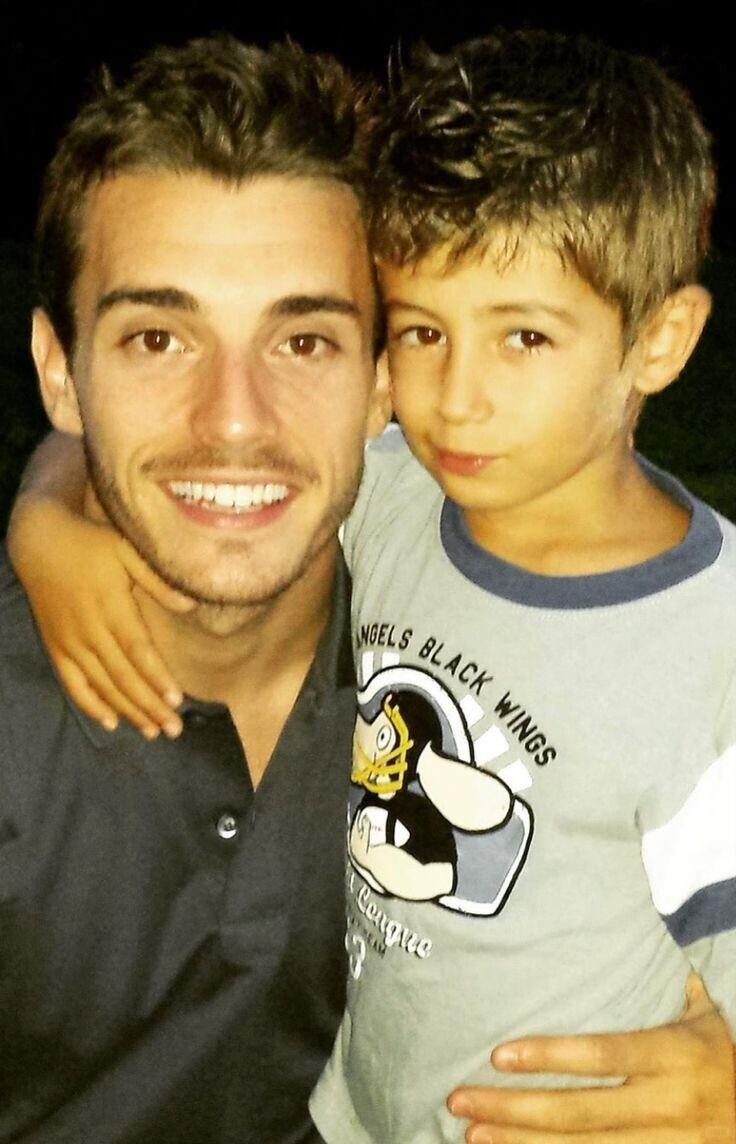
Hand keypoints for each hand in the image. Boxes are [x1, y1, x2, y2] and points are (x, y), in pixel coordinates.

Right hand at [10, 503, 192, 738]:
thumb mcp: (126, 550)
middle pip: (123, 676)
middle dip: (150, 706)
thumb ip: (157, 579)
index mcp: (111, 607)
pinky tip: (111, 722)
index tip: (177, 700)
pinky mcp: (56, 648)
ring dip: (127, 711)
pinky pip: (73, 684)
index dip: (157, 677)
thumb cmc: (90, 545)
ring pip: (101, 686)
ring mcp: (70, 643)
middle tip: (174, 729)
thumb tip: (190, 605)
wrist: (39, 543)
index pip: (138, 650)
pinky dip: (91, 705)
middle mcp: (89, 631)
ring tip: (152, 731)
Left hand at [448, 975, 735, 1142]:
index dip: (549, 1056)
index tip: (497, 1055)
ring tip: (472, 1136)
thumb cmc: (726, 1063)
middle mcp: (666, 1105)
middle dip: (514, 1109)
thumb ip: (669, 987)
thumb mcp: (707, 1022)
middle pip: (579, 1112)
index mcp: (673, 1058)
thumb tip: (642, 938)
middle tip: (461, 1102)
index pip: (603, 1055)